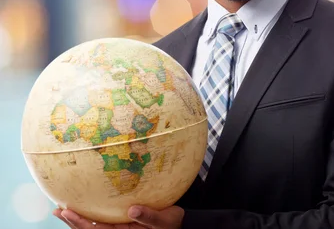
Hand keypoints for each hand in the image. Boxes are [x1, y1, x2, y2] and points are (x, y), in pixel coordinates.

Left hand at [53, 205, 184, 228]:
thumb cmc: (172, 223)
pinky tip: (85, 205)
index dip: (80, 222)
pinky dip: (91, 213)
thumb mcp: (164, 221)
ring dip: (78, 218)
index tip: (67, 212)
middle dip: (73, 221)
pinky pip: (103, 218)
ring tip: (62, 209)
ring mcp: (119, 227)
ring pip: (94, 225)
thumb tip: (132, 209)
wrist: (179, 224)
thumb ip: (149, 217)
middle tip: (58, 210)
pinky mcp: (123, 220)